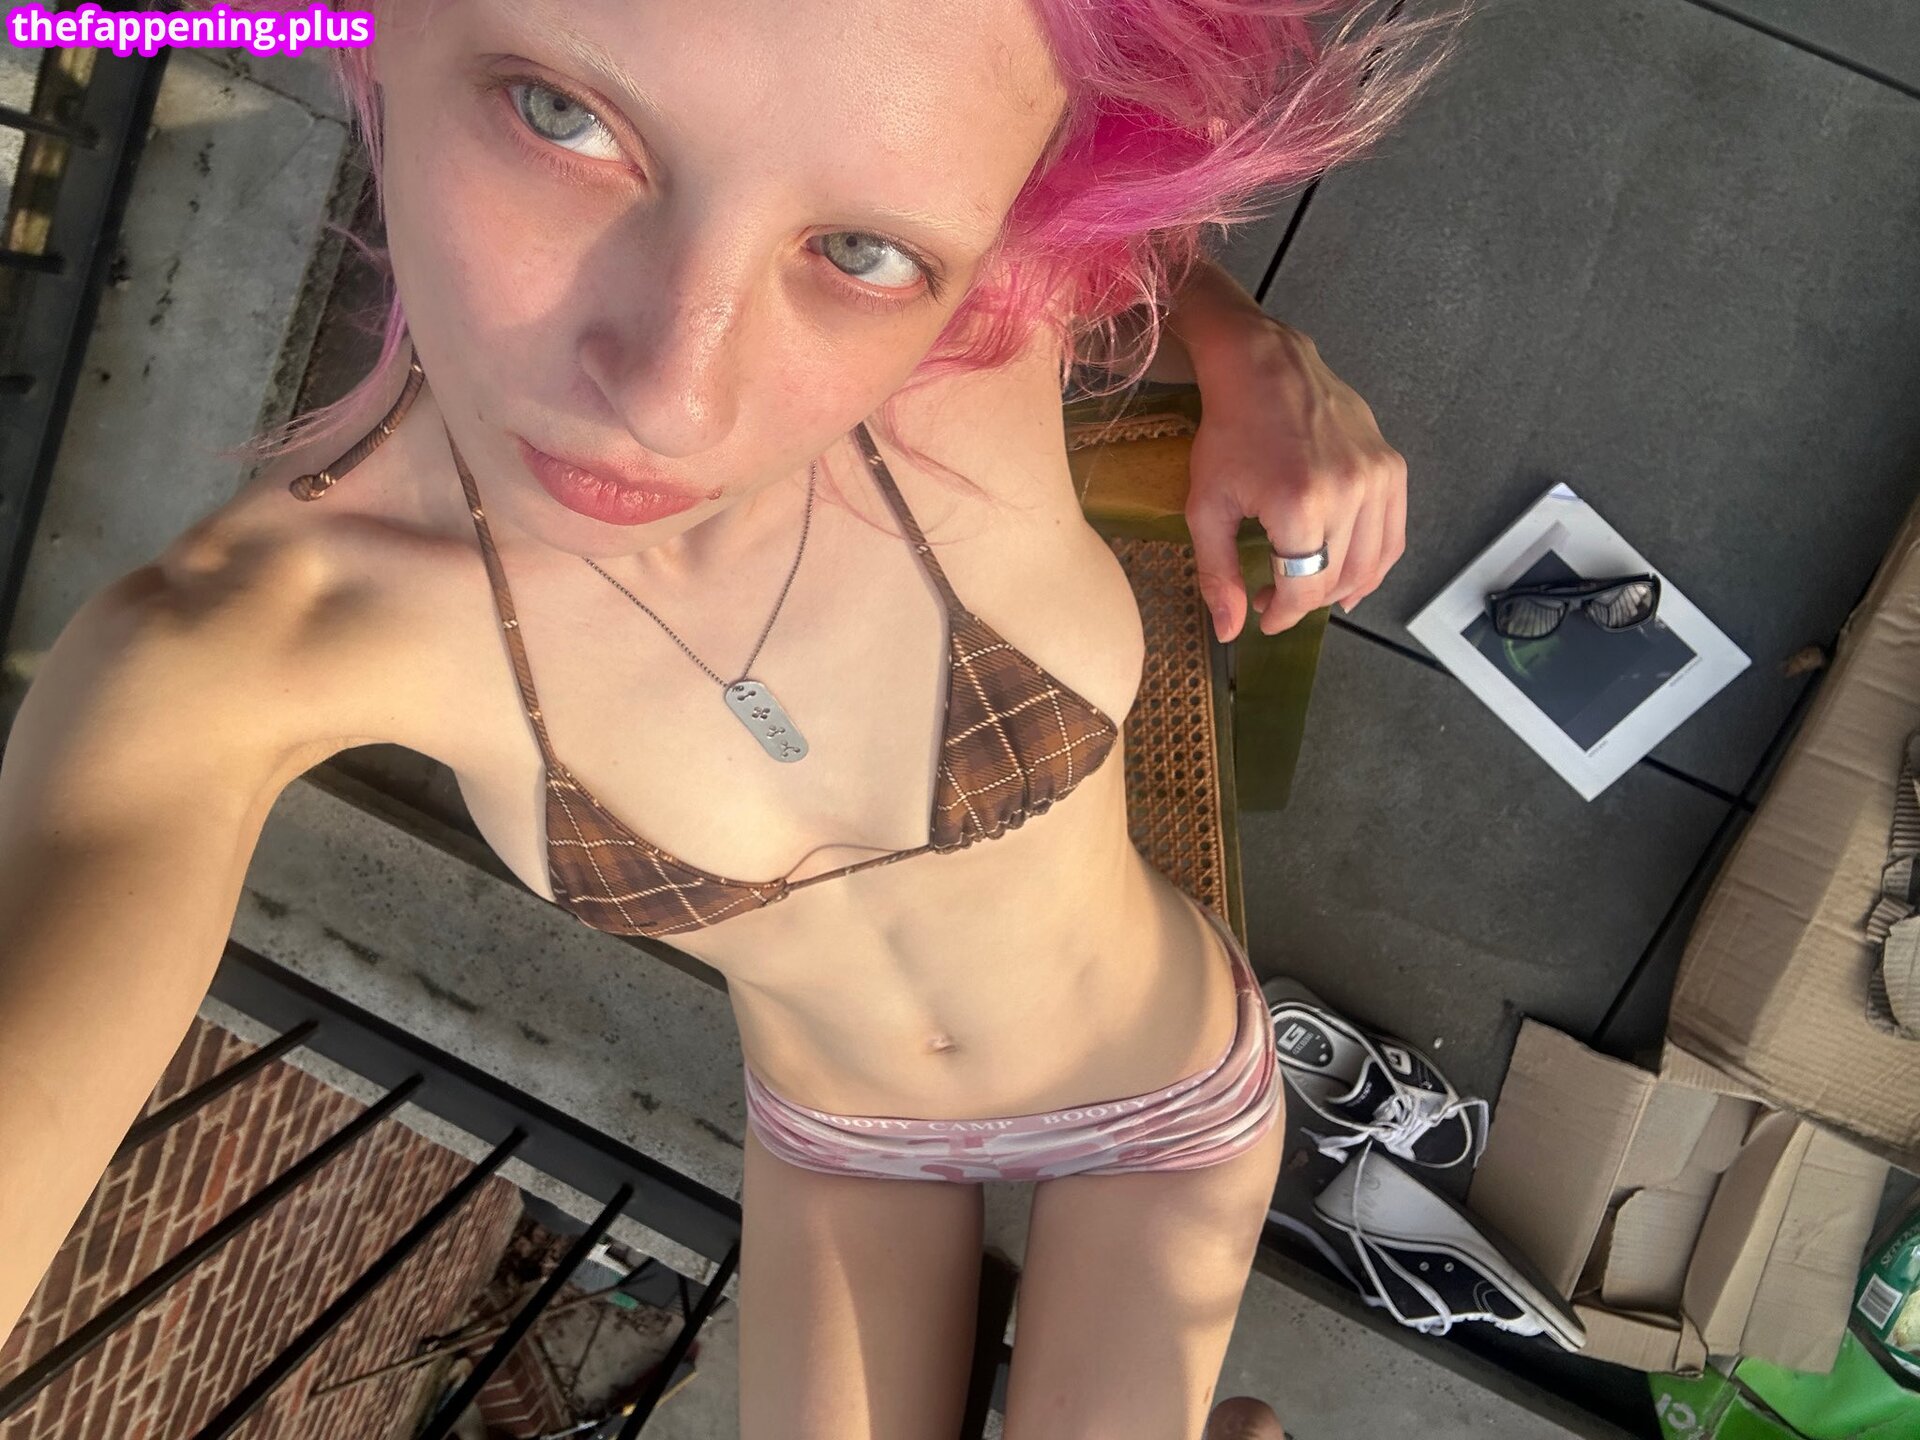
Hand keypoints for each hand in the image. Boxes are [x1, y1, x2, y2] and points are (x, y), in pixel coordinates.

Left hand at [1184, 321, 1406, 639]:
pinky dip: (1373, 563)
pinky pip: (1393, 536)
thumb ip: (1218, 574)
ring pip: (1372, 564)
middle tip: (1273, 599)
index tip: (1263, 618)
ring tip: (1306, 587)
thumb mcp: (1206, 507)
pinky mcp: (1392, 467)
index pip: (1304, 589)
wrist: (1264, 368)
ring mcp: (1377, 478)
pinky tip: (1348, 575)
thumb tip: (1229, 630)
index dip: (1282, 614)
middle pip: (1337, 579)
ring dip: (1340, 588)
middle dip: (1303, 601)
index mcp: (1300, 504)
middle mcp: (1348, 491)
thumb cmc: (1229, 433)